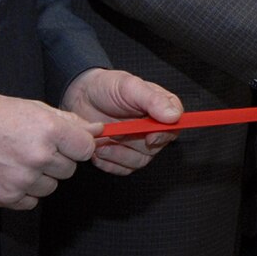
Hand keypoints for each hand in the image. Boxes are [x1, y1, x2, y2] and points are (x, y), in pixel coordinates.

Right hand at [0, 92, 99, 209]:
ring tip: (17, 160)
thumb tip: (96, 130)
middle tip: (32, 147)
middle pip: (69, 169)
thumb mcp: (32, 108)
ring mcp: (23, 180)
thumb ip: (67, 121)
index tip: (68, 143)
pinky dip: (24, 192)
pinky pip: (31, 201)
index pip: (86, 148)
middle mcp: (38, 157)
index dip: (78, 145)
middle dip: (57, 160)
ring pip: (51, 186)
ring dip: (40, 177)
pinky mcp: (7, 197)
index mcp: (48, 130)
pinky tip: (9, 174)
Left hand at [61, 68, 185, 176]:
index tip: (149, 138)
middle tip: (115, 133)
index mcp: (161, 109)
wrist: (82, 96)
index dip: (164, 136)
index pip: (174, 127)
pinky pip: (122, 169)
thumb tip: (174, 116)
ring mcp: (138, 144)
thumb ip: (153, 100)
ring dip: (118, 155)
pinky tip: (98, 150)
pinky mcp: (122, 155)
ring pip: (138, 161)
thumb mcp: (130, 86)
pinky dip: (108, 163)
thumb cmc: (108, 87)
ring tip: (101, 143)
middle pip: (155, 148)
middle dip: (132, 143)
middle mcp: (153, 129)